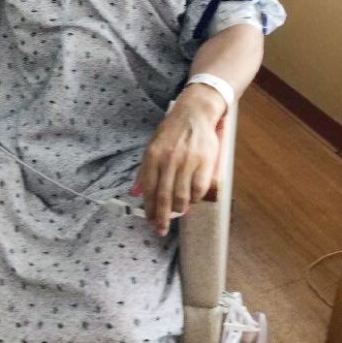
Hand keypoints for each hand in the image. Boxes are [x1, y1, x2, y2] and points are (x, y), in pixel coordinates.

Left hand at [133, 85, 223, 235]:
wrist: (195, 112)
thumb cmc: (172, 131)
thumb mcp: (152, 146)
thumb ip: (145, 170)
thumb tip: (136, 192)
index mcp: (153, 156)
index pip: (149, 190)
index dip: (149, 210)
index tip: (150, 222)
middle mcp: (168, 160)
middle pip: (164, 197)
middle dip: (162, 218)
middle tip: (161, 230)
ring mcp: (187, 162)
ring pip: (181, 196)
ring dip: (178, 209)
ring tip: (177, 212)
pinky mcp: (204, 162)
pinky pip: (198, 189)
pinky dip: (195, 198)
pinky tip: (192, 198)